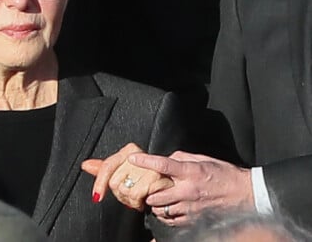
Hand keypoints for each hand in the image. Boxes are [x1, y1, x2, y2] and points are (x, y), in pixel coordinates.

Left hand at [81, 142, 173, 210]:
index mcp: (130, 150)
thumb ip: (106, 167)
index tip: (97, 196)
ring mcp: (156, 171)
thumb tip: (86, 165)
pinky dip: (146, 205)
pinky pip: (147, 202)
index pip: (108, 166)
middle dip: (122, 193)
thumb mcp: (125, 165)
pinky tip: (148, 200)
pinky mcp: (166, 185)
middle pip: (117, 183)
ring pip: (131, 194)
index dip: (100, 182)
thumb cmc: (147, 173)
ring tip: (140, 196)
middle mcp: (142, 157)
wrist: (176, 177)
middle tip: (131, 192)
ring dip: (134, 201)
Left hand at [128, 150, 254, 224]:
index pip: (162, 164)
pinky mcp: (195, 220)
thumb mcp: (203, 159)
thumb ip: (182, 158)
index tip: (133, 159)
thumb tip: (166, 159)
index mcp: (190, 172)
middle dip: (147, 191)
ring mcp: (191, 208)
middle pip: (157, 193)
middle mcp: (188, 191)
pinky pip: (173, 221)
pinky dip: (166, 216)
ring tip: (154, 199)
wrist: (246, 194)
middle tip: (143, 187)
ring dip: (155, 205)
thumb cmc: (225, 175)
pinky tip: (166, 211)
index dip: (145, 161)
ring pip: (162, 210)